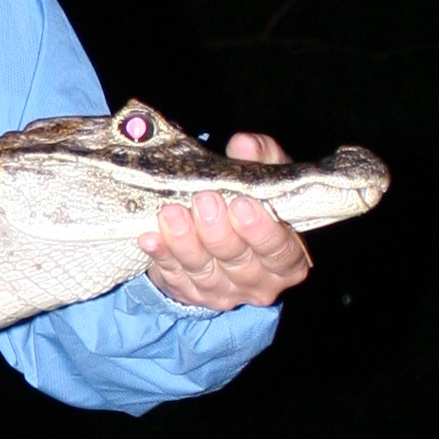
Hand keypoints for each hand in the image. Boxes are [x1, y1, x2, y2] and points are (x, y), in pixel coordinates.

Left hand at [142, 131, 312, 310]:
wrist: (220, 234)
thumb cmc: (249, 203)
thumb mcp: (263, 179)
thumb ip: (261, 159)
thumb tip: (246, 145)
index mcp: (287, 259)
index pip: (279, 250)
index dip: (261, 229)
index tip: (241, 204)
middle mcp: (258, 282)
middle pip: (238, 261)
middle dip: (218, 231)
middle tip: (204, 200)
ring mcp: (222, 292)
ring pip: (203, 271)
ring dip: (185, 242)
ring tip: (172, 213)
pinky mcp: (189, 293)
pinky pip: (173, 277)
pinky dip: (161, 256)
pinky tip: (151, 237)